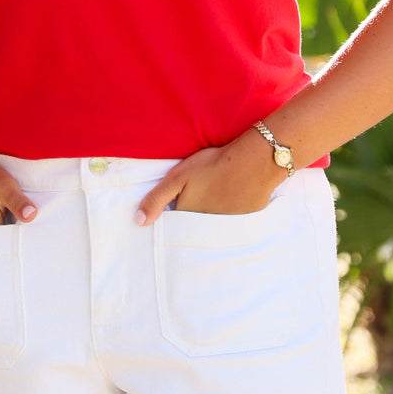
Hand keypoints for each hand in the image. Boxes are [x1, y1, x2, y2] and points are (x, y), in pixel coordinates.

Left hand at [134, 133, 277, 225]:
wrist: (254, 162)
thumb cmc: (213, 166)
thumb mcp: (178, 178)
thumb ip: (156, 199)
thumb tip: (138, 222)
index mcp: (188, 220)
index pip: (174, 226)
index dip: (173, 215)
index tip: (176, 206)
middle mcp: (205, 231)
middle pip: (192, 230)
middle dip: (190, 221)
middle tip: (198, 199)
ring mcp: (226, 230)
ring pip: (211, 230)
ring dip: (209, 221)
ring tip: (214, 200)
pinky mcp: (244, 225)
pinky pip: (231, 228)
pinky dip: (228, 219)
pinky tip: (231, 202)